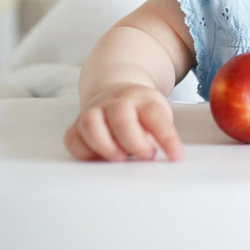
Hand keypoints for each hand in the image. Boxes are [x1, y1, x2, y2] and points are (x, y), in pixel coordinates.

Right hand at [64, 84, 183, 161]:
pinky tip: (97, 159)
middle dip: (134, 141)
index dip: (167, 138)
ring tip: (120, 159)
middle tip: (146, 156)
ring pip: (91, 123)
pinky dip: (82, 151)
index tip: (176, 156)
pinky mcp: (78, 123)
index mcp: (143, 100)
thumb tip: (157, 156)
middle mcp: (117, 102)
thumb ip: (159, 134)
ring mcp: (95, 110)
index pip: (156, 117)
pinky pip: (73, 137)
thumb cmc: (141, 112)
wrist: (117, 91)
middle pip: (121, 118)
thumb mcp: (158, 115)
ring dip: (104, 145)